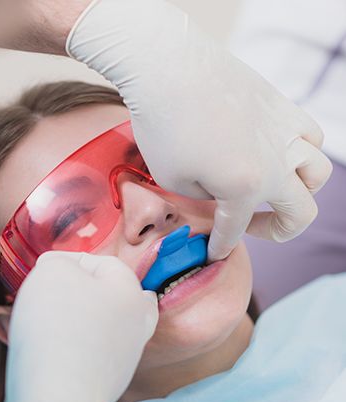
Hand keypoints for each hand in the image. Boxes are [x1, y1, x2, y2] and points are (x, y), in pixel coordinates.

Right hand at [0, 251, 157, 401]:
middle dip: (82, 291)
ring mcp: (126, 357)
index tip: (42, 269)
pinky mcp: (110, 383)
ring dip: (77, 319)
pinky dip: (74, 346)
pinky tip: (51, 347)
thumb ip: (58, 262)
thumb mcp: (52, 272)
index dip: (68, 261)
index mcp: (130, 291)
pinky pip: (92, 354)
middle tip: (55, 293)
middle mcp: (137, 324)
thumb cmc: (56, 326)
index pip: (101, 263)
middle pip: (112, 296)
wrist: (56, 398)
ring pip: (104, 326)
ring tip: (45, 319)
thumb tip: (58, 271)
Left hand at [67, 0, 332, 260]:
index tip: (212, 254)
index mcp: (245, 187)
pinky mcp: (282, 106)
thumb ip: (204, 198)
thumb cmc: (163, 126)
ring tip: (273, 191)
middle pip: (301, 213)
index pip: (236, 229)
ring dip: (300, 193)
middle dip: (277, 232)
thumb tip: (219, 194)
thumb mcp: (173, 180)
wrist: (167, 67)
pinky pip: (311, 136)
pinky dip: (302, 153)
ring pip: (318, 174)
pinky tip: (279, 153)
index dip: (221, 246)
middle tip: (252, 228)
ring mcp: (285, 132)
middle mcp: (276, 163)